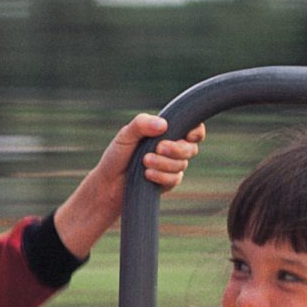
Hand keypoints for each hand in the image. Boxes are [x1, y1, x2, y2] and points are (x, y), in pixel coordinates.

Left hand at [53, 114, 205, 257]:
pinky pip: (175, 179)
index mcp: (167, 132)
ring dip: (164, 163)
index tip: (188, 135)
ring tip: (144, 162)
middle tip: (158, 147)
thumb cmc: (117, 155)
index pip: (193, 129)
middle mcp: (173, 148)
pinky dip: (161, 176)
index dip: (197, 131)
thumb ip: (142, 124)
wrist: (109, 182)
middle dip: (177, 148)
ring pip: (182, 164)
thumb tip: (164, 125)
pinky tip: (147, 175)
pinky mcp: (169, 182)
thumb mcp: (126, 134)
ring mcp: (173, 166)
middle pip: (191, 148)